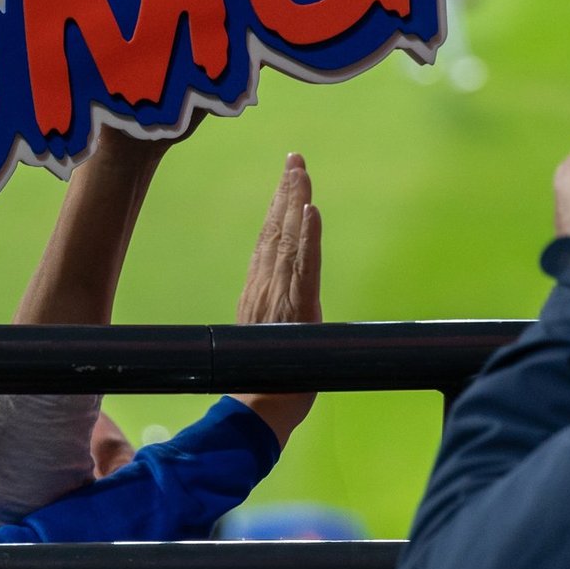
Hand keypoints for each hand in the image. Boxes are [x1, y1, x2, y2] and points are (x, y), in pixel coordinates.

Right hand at [233, 154, 322, 443]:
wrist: (260, 410)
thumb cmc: (266, 382)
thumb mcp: (263, 339)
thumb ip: (268, 317)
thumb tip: (274, 310)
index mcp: (258, 293)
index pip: (270, 240)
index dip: (279, 207)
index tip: (287, 177)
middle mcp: (265, 287)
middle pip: (277, 229)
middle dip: (287, 191)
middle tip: (295, 158)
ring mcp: (280, 296)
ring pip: (290, 239)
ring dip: (296, 202)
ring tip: (301, 171)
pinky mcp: (298, 309)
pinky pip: (305, 267)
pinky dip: (308, 237)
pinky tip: (311, 211)